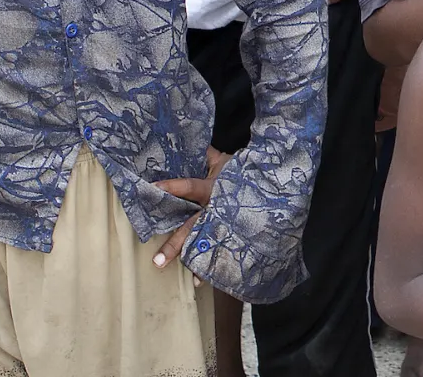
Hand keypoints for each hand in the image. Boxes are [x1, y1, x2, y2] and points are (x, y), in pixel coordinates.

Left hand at [152, 145, 230, 276]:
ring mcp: (223, 225)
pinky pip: (219, 251)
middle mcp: (215, 210)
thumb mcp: (223, 160)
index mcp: (211, 189)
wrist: (269, 182)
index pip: (188, 187)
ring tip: (188, 280)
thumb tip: (184, 140)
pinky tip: (200, 282)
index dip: (171, 188)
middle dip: (175, 244)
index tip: (152, 189)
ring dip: (195, 262)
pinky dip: (211, 267)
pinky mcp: (231, 234)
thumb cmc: (240, 171)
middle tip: (157, 260)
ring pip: (204, 244)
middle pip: (191, 228)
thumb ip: (204, 155)